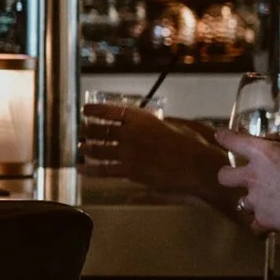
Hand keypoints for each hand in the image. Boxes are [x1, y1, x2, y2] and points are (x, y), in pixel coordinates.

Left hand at [84, 99, 228, 207]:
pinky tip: (81, 168)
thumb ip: (164, 121)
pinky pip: (105, 170)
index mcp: (143, 119)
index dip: (96, 109)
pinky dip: (91, 169)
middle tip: (80, 129)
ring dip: (88, 147)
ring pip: (100, 149)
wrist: (199, 167)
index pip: (112, 111)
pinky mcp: (131, 171)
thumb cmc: (193, 146)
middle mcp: (132, 133)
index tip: (85, 108)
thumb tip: (161, 119)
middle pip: (102, 130)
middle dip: (88, 129)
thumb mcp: (178, 125)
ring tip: (80, 146)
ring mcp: (129, 153)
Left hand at [216, 131, 279, 234]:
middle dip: (228, 175)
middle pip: (224, 176)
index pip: (235, 141)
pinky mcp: (264, 220)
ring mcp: (256, 200)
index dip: (226, 138)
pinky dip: (262, 223)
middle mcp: (254, 176)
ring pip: (241, 203)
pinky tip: (272, 219)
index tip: (221, 136)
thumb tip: (279, 148)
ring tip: (265, 200)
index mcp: (264, 154)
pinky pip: (255, 224)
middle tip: (235, 175)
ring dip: (251, 202)